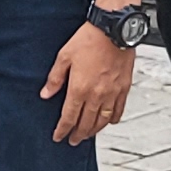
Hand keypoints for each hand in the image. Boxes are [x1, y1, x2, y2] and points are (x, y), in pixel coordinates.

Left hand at [45, 23, 132, 144]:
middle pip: (86, 123)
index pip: (68, 117)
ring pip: (102, 120)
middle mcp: (96, 95)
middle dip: (78, 134)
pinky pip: (119, 110)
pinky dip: (113, 119)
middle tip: (73, 141)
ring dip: (94, 131)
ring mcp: (112, 93)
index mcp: (79, 89)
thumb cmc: (89, 39)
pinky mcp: (124, 88)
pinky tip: (108, 122)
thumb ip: (55, 78)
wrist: (114, 29)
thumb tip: (46, 94)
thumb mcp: (64, 57)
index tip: (59, 137)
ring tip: (88, 135)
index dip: (62, 130)